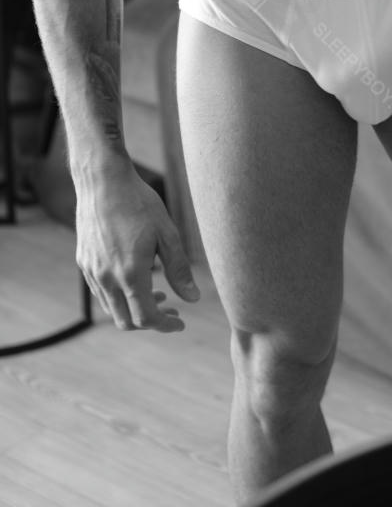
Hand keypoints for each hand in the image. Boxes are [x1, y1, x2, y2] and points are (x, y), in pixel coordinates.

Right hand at [75, 161, 200, 332]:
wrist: (103, 181)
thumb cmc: (140, 203)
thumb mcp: (167, 234)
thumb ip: (179, 269)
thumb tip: (193, 299)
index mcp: (130, 273)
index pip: (146, 318)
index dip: (165, 326)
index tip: (181, 322)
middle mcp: (107, 278)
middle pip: (126, 321)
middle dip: (151, 323)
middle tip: (173, 311)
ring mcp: (92, 271)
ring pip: (111, 308)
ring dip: (134, 309)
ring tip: (159, 295)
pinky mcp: (84, 262)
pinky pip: (101, 292)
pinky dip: (120, 296)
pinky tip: (135, 279)